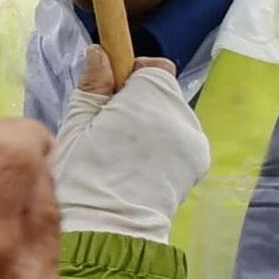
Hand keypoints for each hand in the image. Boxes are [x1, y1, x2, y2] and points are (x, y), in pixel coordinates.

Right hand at [50, 59, 208, 245]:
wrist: (111, 225)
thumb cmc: (85, 175)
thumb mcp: (78, 125)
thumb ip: (95, 85)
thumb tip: (101, 53)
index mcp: (149, 101)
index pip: (155, 68)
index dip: (133, 75)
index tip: (113, 92)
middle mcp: (180, 116)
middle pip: (166, 90)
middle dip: (141, 100)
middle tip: (112, 126)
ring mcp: (194, 139)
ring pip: (175, 113)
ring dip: (155, 120)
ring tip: (126, 149)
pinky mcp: (200, 159)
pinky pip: (184, 136)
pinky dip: (167, 142)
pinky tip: (143, 162)